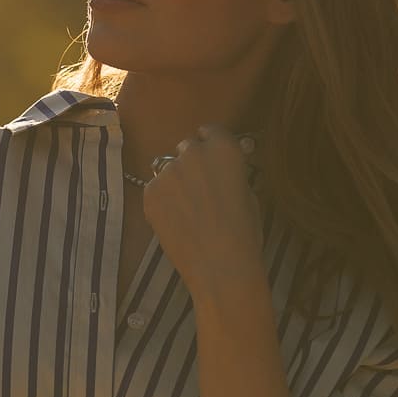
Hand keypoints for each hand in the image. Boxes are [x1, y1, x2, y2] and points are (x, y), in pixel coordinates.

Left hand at [139, 124, 267, 303]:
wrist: (221, 265)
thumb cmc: (244, 232)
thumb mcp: (248, 194)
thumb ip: (230, 174)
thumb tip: (219, 172)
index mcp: (223, 148)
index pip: (210, 131)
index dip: (210, 144)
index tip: (210, 157)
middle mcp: (193, 152)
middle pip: (186, 148)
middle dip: (191, 163)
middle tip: (198, 188)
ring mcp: (167, 172)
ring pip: (168, 169)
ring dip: (175, 182)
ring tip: (186, 210)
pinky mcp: (149, 192)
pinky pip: (155, 189)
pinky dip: (162, 201)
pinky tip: (175, 221)